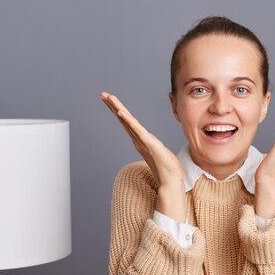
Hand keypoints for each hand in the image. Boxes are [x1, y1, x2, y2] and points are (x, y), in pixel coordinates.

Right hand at [101, 92, 185, 221]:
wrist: (171, 180)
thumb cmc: (167, 167)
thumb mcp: (158, 150)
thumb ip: (152, 144)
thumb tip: (149, 141)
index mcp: (140, 140)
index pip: (127, 122)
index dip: (118, 110)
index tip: (110, 99)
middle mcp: (138, 140)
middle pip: (123, 119)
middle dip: (113, 106)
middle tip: (102, 94)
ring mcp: (142, 142)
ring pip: (127, 122)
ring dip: (118, 109)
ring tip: (109, 98)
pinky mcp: (149, 144)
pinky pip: (137, 130)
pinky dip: (128, 121)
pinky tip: (121, 112)